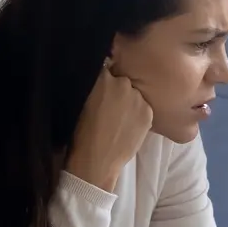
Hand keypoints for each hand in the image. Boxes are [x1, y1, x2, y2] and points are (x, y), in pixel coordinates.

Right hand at [67, 58, 153, 190]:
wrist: (96, 160)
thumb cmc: (80, 132)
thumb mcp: (79, 101)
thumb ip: (91, 85)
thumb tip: (99, 72)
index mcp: (101, 77)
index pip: (105, 66)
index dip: (102, 77)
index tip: (100, 87)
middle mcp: (122, 83)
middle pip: (121, 79)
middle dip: (115, 88)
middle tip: (108, 106)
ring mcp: (138, 97)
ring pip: (133, 94)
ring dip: (128, 100)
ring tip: (118, 118)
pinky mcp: (148, 113)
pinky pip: (142, 107)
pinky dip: (137, 113)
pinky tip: (126, 126)